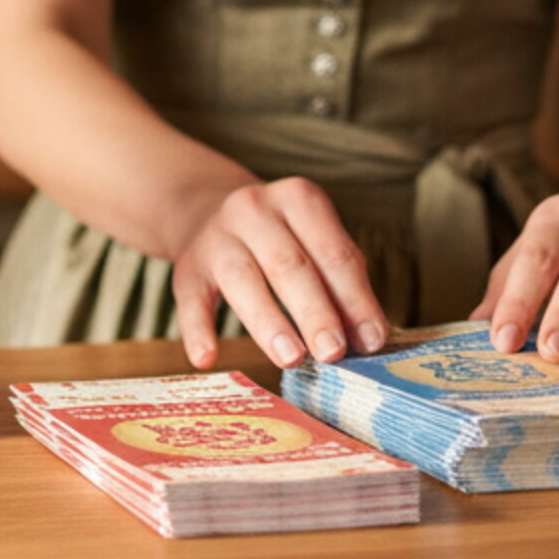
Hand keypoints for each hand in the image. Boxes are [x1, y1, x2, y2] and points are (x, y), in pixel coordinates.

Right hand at [173, 178, 390, 371]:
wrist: (207, 208)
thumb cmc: (281, 236)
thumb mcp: (313, 239)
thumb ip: (339, 281)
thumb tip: (366, 338)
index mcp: (297, 199)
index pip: (333, 252)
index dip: (355, 298)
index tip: (371, 340)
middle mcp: (253, 210)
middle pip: (289, 265)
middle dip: (315, 312)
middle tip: (334, 353)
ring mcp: (216, 237)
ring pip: (242, 280)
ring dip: (269, 321)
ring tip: (292, 358)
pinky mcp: (187, 268)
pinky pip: (190, 301)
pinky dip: (197, 330)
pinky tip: (207, 359)